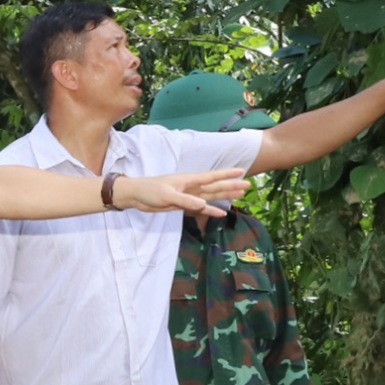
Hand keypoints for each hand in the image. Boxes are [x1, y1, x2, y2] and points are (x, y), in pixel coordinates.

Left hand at [116, 169, 251, 216]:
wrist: (136, 197)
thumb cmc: (150, 191)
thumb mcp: (167, 195)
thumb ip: (185, 200)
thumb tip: (202, 204)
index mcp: (189, 180)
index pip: (212, 177)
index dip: (226, 175)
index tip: (241, 171)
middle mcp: (192, 187)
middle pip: (215, 187)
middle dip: (231, 186)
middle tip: (248, 186)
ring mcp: (189, 196)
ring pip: (211, 196)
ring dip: (224, 196)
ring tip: (240, 195)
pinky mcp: (183, 205)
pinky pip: (200, 208)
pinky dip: (210, 210)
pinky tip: (221, 213)